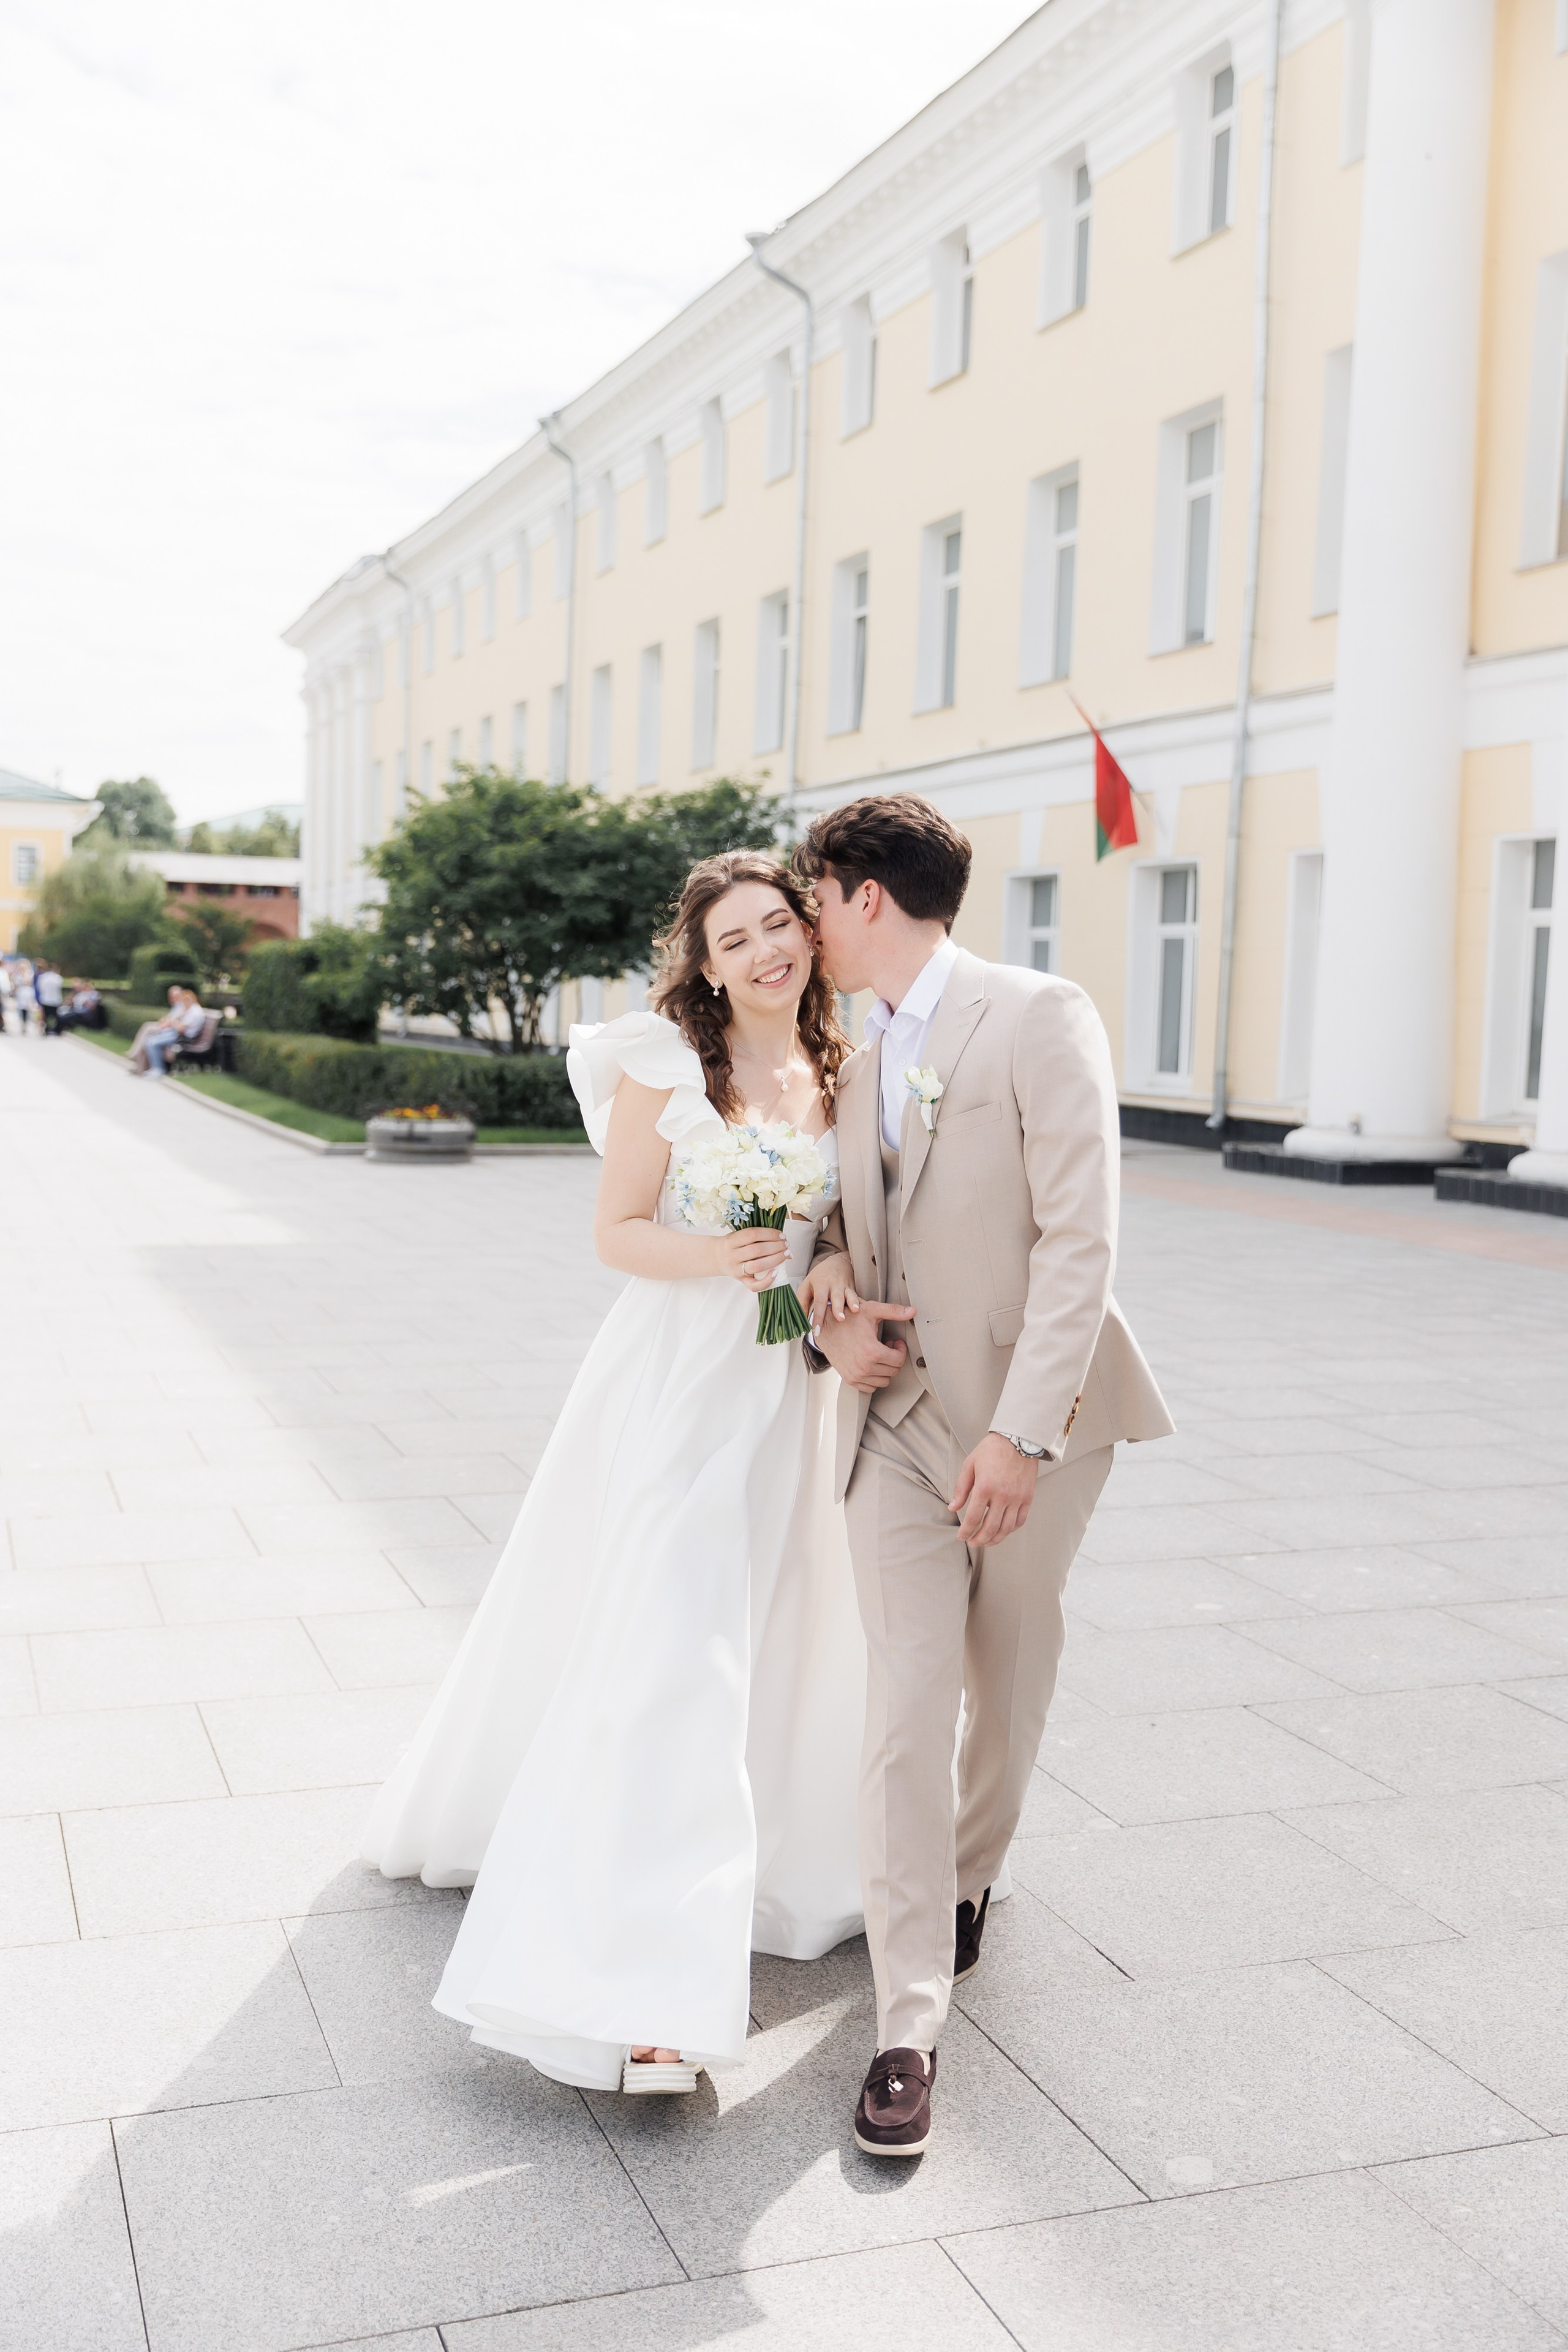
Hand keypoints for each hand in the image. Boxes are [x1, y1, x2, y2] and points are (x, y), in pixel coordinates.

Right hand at [713, 1225, 788, 1290]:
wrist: (716, 1257)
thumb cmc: (732, 1244)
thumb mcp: (739, 1235)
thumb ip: (758, 1236)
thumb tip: (784, 1243)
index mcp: (731, 1241)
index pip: (752, 1235)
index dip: (769, 1234)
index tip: (781, 1235)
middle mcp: (732, 1256)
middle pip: (757, 1250)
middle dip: (776, 1246)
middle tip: (786, 1244)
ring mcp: (736, 1270)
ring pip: (758, 1266)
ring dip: (776, 1259)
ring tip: (786, 1253)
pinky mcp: (741, 1281)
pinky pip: (754, 1286)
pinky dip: (767, 1281)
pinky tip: (776, 1272)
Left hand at [797, 1253, 859, 1326]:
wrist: (837, 1263)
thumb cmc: (820, 1276)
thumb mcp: (807, 1285)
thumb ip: (802, 1301)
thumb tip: (800, 1319)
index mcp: (821, 1284)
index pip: (819, 1301)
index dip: (818, 1316)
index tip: (816, 1330)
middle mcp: (834, 1285)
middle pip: (836, 1297)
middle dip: (838, 1308)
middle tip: (840, 1319)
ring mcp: (846, 1286)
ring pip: (850, 1294)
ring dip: (853, 1302)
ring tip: (855, 1310)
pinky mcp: (854, 1289)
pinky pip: (859, 1297)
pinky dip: (862, 1303)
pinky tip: (865, 1311)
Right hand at [813, 1299, 917, 1392]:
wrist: (826, 1328)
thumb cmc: (848, 1319)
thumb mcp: (872, 1311)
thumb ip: (894, 1311)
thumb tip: (912, 1311)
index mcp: (872, 1352)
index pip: (899, 1360)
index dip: (901, 1350)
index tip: (895, 1344)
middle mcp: (864, 1367)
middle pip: (893, 1371)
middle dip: (894, 1359)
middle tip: (887, 1348)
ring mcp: (856, 1375)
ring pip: (884, 1381)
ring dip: (885, 1369)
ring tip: (879, 1356)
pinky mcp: (850, 1380)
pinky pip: (871, 1387)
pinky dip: (874, 1378)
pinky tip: (871, 1364)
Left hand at [951, 1432, 1038, 1546]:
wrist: (1018, 1439)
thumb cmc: (992, 1450)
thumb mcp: (970, 1465)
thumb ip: (961, 1488)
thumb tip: (952, 1507)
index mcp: (985, 1487)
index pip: (973, 1518)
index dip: (966, 1531)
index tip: (961, 1537)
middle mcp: (1002, 1496)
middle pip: (990, 1528)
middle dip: (979, 1540)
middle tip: (972, 1543)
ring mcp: (1017, 1498)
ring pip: (1006, 1528)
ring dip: (995, 1539)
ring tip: (986, 1542)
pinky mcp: (1028, 1498)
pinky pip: (1020, 1521)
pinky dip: (1010, 1530)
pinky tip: (1002, 1531)